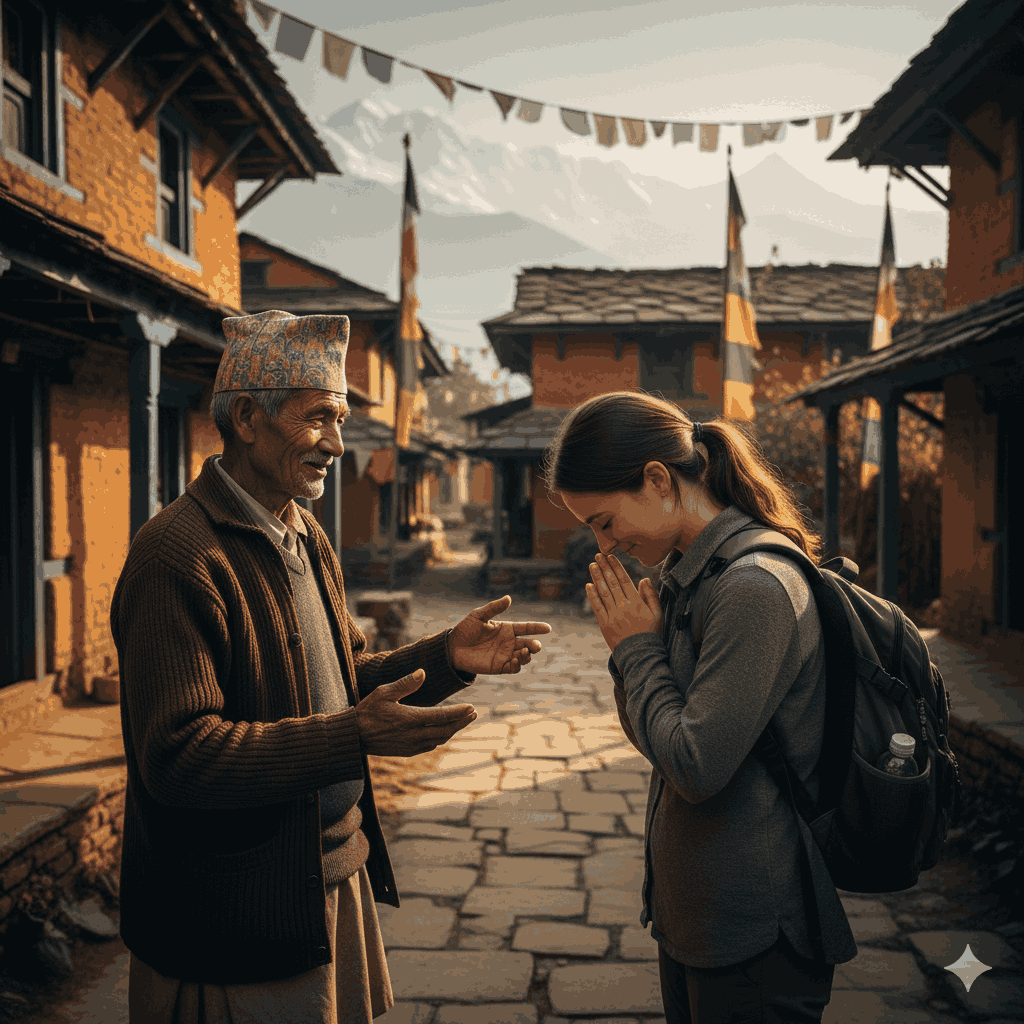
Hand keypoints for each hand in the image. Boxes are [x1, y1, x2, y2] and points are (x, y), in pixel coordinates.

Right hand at [355, 669, 476, 756]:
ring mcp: (411, 745)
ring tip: (463, 720)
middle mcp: (413, 735)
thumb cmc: (367, 711)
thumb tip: (423, 672)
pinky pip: (430, 745)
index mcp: (409, 719)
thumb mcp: (383, 692)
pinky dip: (441, 737)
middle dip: (461, 722)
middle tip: (474, 714)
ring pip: (439, 739)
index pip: (441, 716)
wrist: (354, 737)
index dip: (459, 713)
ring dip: (453, 730)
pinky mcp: (407, 751)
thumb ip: (405, 684)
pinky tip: (444, 730)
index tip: (471, 708)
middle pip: (445, 730)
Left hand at [448, 596, 551, 674]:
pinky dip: (518, 665)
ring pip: (524, 657)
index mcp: (506, 628)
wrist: (453, 647)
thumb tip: (509, 598)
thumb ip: (494, 608)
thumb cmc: (466, 629)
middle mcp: (509, 642)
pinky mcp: (499, 667)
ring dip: (527, 656)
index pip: (526, 628)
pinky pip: (513, 668)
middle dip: (534, 645)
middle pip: (528, 644)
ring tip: (525, 652)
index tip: (548, 628)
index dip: (537, 628)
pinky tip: (516, 660)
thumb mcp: (479, 615)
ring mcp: (505, 655)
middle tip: (536, 646)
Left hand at [587, 553, 662, 651]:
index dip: (616, 567)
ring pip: (603, 592)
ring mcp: (613, 615)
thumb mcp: (657, 614)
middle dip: (604, 567)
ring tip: (592, 565)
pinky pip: (597, 607)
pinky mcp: (605, 624)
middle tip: (598, 555)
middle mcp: (623, 606)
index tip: (611, 557)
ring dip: (597, 577)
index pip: (624, 579)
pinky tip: (588, 585)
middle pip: (612, 582)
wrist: (641, 655)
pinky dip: (592, 595)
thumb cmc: (651, 634)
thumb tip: (644, 579)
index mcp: (636, 602)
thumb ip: (651, 595)